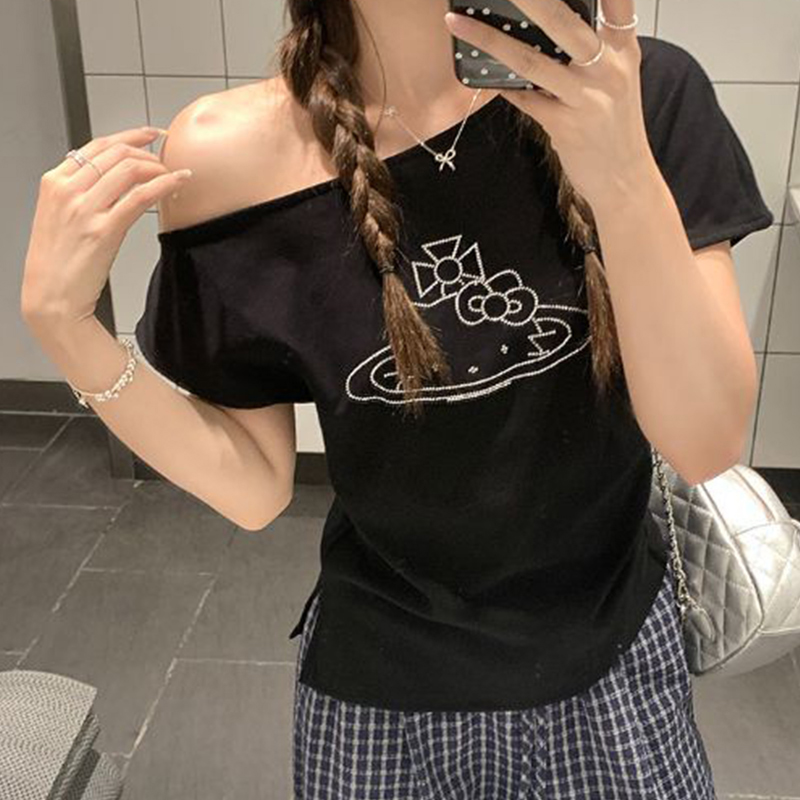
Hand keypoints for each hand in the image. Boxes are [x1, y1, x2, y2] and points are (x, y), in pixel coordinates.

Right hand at [20, 125, 192, 327]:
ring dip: (158, 167)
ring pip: (129, 169)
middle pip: (115, 153)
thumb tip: (112, 181)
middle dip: (148, 151)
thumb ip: (80, 195)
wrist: (52, 298)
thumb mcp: (61, 218)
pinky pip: (140, 196)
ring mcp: (85, 209)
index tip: (150, 135)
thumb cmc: (58, 264)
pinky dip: (164, 184)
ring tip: (173, 174)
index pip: (96, 145)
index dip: (129, 136)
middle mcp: (67, 190)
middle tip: (167, 157)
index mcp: (53, 183)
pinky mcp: (104, 230)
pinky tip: (178, 183)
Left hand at [444, 0, 653, 211]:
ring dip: (490, 40)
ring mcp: (586, 98)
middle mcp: (608, 68)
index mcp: (624, 50)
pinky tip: (481, 73)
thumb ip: (594, 53)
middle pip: (564, 21)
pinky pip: (524, 99)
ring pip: (532, 60)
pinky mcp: (565, 126)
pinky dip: (501, 86)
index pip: (616, 1)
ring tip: (460, 24)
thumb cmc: (615, 128)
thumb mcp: (615, 82)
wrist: (625, 179)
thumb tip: (546, 29)